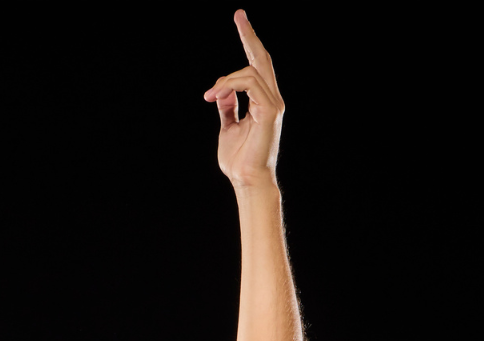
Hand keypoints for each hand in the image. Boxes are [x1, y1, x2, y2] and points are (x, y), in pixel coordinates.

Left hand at [203, 10, 284, 187]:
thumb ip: (227, 107)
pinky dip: (230, 85)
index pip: (257, 66)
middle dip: (249, 35)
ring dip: (225, 80)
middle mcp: (272, 99)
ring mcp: (273, 104)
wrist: (247, 180)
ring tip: (210, 96)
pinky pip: (250, 83)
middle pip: (262, 58)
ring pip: (251, 70)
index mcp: (263, 101)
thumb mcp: (228, 128)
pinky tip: (216, 95)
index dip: (250, 43)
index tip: (241, 21)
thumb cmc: (238, 161)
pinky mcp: (269, 110)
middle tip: (239, 14)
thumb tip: (221, 91)